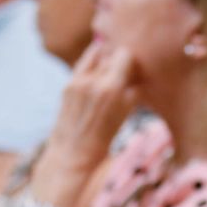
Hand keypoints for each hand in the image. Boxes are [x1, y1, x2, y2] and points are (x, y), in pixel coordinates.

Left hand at [37, 41, 138, 183]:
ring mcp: (78, 81)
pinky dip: (92, 67)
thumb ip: (134, 89)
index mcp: (112, 88)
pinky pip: (84, 65)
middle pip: (111, 53)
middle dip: (118, 60)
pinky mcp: (68, 84)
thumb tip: (139, 73)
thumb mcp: (126, 113)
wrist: (73, 152)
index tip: (135, 67)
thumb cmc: (105, 137)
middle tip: (124, 70)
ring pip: (96, 55)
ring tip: (109, 74)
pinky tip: (96, 79)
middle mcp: (94, 81)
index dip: (132, 58)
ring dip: (104, 60)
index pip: (125, 54)